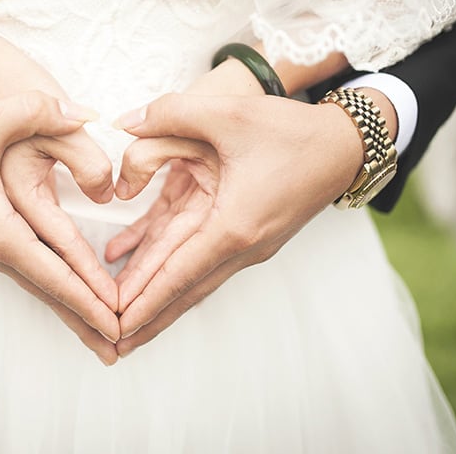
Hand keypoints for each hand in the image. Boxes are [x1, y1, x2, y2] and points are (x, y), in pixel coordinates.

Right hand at [0, 91, 119, 363]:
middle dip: (85, 320)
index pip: (53, 274)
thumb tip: (87, 114)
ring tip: (99, 333)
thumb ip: (37, 111)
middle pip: (49, 292)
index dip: (89, 297)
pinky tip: (66, 293)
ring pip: (38, 285)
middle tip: (120, 348)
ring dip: (70, 308)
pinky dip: (53, 288)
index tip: (118, 323)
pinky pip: (28, 271)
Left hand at [109, 91, 364, 356]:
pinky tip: (139, 261)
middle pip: (184, 290)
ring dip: (158, 300)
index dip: (143, 300)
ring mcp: (247, 245)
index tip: (116, 327)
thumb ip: (170, 113)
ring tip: (127, 322)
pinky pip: (201, 257)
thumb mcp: (227, 112)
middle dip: (147, 316)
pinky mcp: (247, 234)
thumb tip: (123, 122)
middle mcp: (241, 245)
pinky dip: (172, 267)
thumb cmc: (291, 131)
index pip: (178, 273)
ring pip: (192, 279)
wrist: (343, 146)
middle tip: (111, 342)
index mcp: (233, 224)